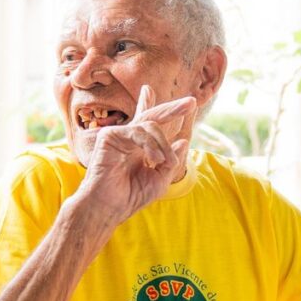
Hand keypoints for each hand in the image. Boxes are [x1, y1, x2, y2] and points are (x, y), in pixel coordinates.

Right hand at [74, 86, 195, 223]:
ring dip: (162, 144)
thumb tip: (183, 141)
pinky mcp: (109, 136)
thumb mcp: (159, 179)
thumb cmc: (130, 197)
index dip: (153, 106)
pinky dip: (151, 145)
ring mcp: (117, 135)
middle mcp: (128, 138)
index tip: (156, 93)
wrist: (108, 206)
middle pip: (151, 116)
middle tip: (191, 102)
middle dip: (172, 110)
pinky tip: (154, 159)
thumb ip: (171, 160)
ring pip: (150, 125)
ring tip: (163, 161)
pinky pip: (139, 131)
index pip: (147, 122)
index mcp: (137, 147)